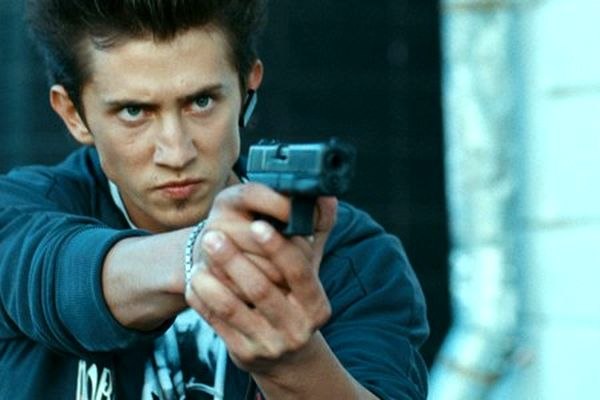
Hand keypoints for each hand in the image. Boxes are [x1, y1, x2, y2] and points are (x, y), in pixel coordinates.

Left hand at [185, 183, 336, 372]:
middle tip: (212, 234)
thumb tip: (326, 197)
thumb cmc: (296, 303)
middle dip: (234, 259)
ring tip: (201, 254)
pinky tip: (196, 278)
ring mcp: (269, 343)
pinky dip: (203, 299)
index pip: (299, 272)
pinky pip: (217, 322)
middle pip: (261, 289)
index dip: (277, 248)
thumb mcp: (311, 273)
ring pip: (233, 307)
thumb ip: (316, 234)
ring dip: (213, 278)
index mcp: (316, 304)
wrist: (288, 357)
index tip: (257, 225)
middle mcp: (296, 328)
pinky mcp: (244, 353)